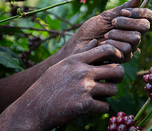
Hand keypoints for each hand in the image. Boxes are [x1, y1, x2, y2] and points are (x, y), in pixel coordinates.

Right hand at [0, 44, 124, 130]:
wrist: (33, 109)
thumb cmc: (48, 85)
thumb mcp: (62, 65)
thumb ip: (82, 53)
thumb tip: (96, 42)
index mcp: (77, 60)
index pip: (108, 50)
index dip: (117, 54)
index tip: (117, 61)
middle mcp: (82, 72)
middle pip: (117, 70)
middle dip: (118, 77)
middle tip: (113, 81)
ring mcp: (84, 89)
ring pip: (114, 89)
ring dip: (109, 94)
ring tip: (100, 95)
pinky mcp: (84, 106)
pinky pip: (105, 106)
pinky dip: (101, 108)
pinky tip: (92, 106)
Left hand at [70, 0, 151, 61]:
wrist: (79, 45)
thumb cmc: (92, 29)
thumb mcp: (107, 15)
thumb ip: (124, 7)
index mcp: (133, 23)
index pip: (148, 16)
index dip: (139, 12)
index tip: (124, 12)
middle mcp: (135, 35)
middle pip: (144, 27)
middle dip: (127, 22)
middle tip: (112, 23)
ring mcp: (131, 47)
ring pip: (135, 38)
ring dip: (117, 35)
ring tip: (105, 36)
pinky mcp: (124, 58)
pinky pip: (126, 49)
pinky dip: (112, 44)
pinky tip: (103, 45)